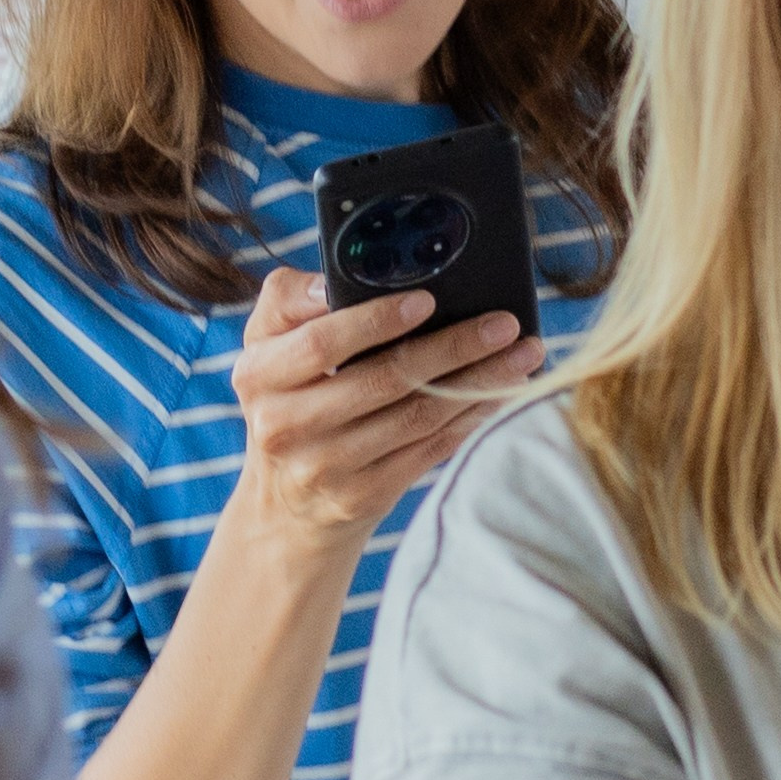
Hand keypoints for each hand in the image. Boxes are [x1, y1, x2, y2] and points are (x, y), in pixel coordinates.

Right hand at [230, 266, 541, 555]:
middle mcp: (284, 425)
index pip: (322, 342)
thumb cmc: (287, 398)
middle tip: (504, 324)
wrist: (284, 506)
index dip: (376, 321)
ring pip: (416, 417)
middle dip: (453, 348)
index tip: (427, 301)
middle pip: (382, 380)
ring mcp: (325, 467)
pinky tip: (500, 394)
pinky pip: (429, 450)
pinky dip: (471, 419)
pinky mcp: (363, 498)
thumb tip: (351, 273)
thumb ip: (295, 299)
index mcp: (258, 374)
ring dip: (478, 383)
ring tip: (522, 355)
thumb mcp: (267, 344)